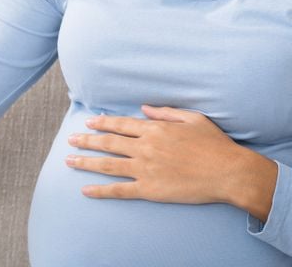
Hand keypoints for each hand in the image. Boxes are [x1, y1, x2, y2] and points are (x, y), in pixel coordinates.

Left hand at [65, 105, 276, 217]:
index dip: (102, 123)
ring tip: (68, 161)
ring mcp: (145, 169)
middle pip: (108, 143)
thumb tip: (144, 108)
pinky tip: (86, 191)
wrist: (229, 172)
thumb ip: (165, 112)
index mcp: (154, 129)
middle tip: (70, 139)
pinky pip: (120, 190)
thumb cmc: (214, 144)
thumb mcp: (192, 118)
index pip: (120, 124)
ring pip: (108, 165)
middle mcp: (145, 147)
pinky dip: (101, 190)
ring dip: (86, 162)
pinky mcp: (150, 190)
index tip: (88, 122)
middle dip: (86, 140)